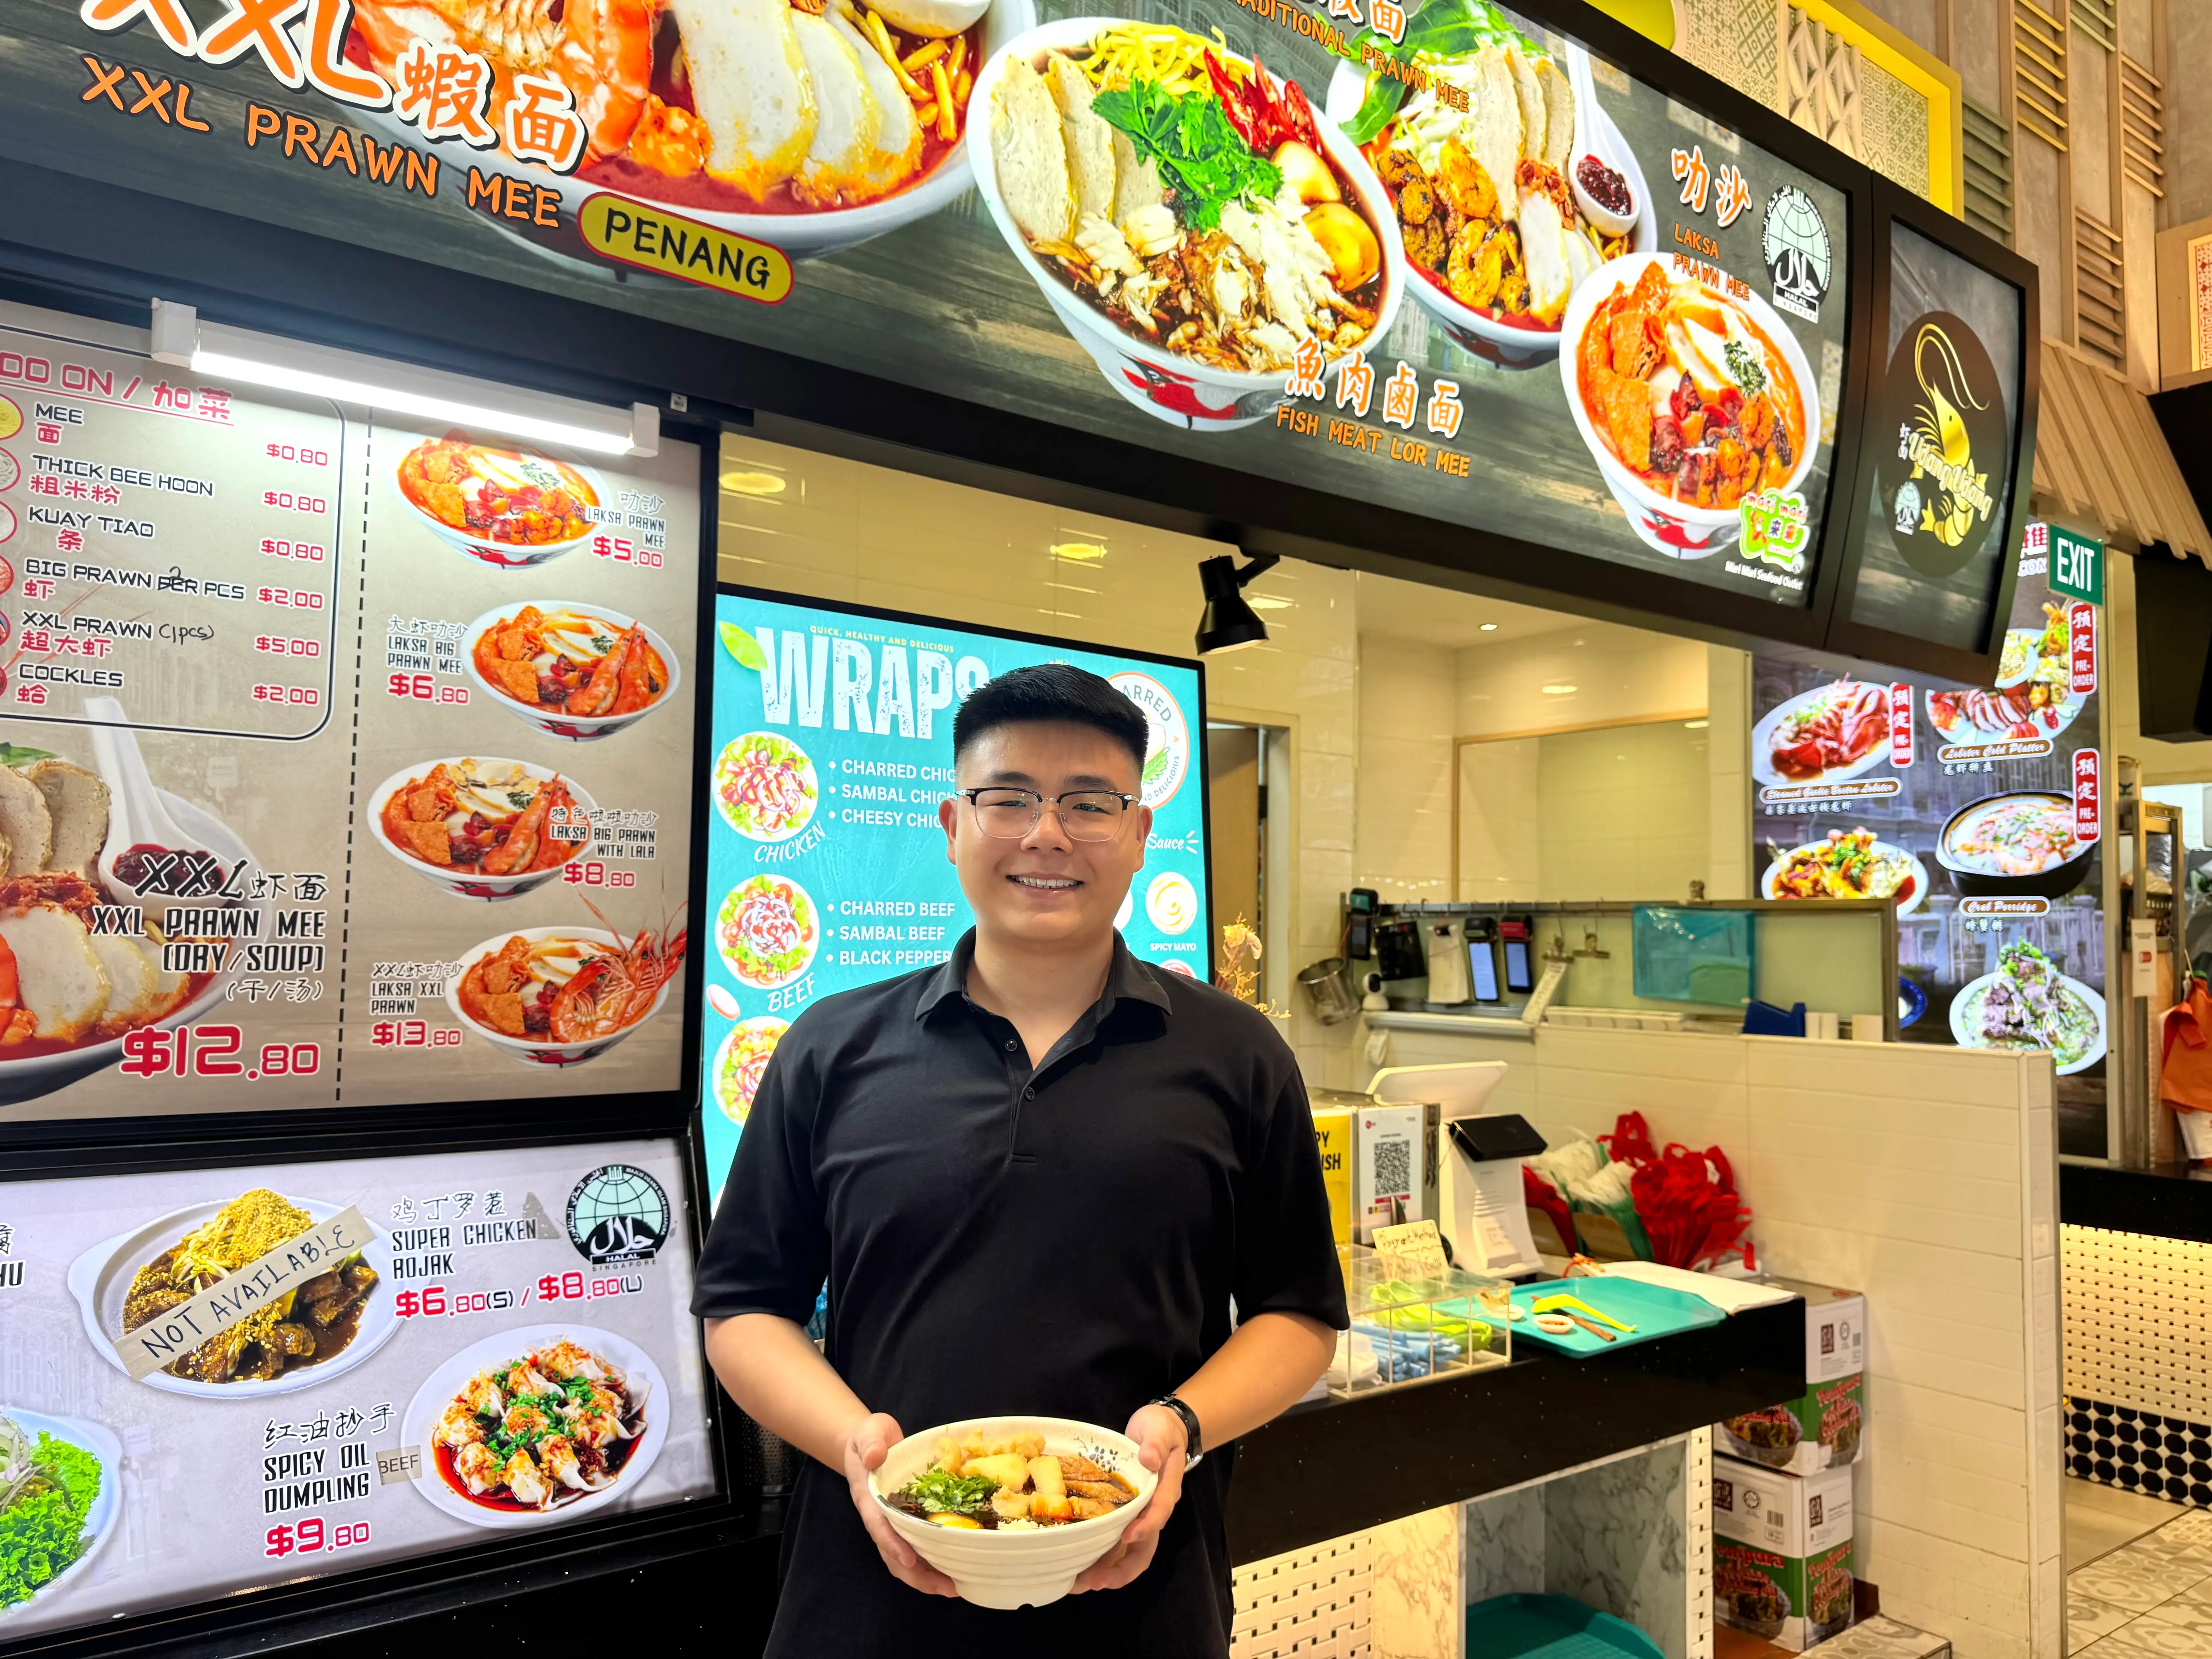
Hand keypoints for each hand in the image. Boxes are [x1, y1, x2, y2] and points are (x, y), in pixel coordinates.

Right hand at [844, 1411, 957, 1597]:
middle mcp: (879, 1517)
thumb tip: (875, 1456)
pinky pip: (917, 1547)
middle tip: (945, 1587)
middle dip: (917, 1574)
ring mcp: (893, 1522)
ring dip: (926, 1575)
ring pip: (905, 1557)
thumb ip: (870, 1444)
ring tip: (952, 1588)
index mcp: (869, 1498)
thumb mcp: (869, 1433)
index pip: (879, 1526)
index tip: (909, 1560)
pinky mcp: (906, 1521)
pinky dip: (932, 1562)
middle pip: (893, 1553)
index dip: (893, 1545)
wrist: (870, 1443)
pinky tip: (953, 1571)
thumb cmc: (870, 1438)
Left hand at [1072, 1402, 1186, 1593]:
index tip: (1126, 1536)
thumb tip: (1149, 1460)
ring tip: (1080, 1583)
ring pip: (1128, 1552)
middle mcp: (1153, 1510)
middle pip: (1144, 1548)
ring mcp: (1139, 1516)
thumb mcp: (1159, 1429)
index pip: (1157, 1513)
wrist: (1160, 1428)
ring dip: (1107, 1570)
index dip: (1144, 1527)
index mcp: (1165, 1491)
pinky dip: (1100, 1557)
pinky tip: (1079, 1566)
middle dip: (1121, 1568)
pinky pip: (1115, 1542)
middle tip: (1096, 1581)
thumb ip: (1155, 1444)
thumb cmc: (1160, 1429)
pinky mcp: (1125, 1515)